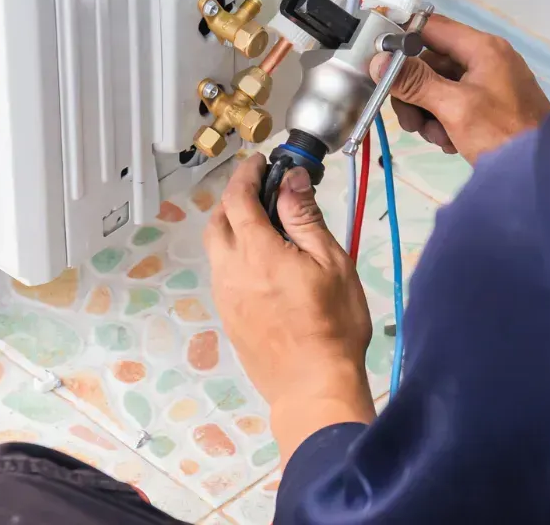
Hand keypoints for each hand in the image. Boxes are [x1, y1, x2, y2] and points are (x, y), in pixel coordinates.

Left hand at [205, 154, 374, 462]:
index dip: (246, 174)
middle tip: (261, 190)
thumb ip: (305, 218)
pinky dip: (235, 255)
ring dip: (232, 227)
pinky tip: (262, 263)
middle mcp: (231, 271)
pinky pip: (223, 273)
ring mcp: (226, 296)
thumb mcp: (331, 262)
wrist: (313, 387)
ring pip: (217, 248)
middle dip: (234, 198)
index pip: (238, 198)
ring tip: (264, 225)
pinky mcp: (228, 316)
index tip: (260, 162)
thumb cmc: (333, 326)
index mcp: (257, 252)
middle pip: (218, 220)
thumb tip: (290, 180)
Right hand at [375, 14, 549, 158]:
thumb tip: (378, 60)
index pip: (430, 27)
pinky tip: (450, 141)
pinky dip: (445, 121)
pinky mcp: (490, 105)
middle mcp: (486, 58)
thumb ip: (415, 82)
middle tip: (410, 122)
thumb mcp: (454, 106)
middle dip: (415, 93)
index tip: (379, 64)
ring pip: (439, 86)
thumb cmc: (501, 133)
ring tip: (437, 137)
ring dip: (429, 113)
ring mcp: (489, 82)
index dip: (402, 42)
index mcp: (482, 47)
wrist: (541, 172)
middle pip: (431, 62)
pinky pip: (454, 103)